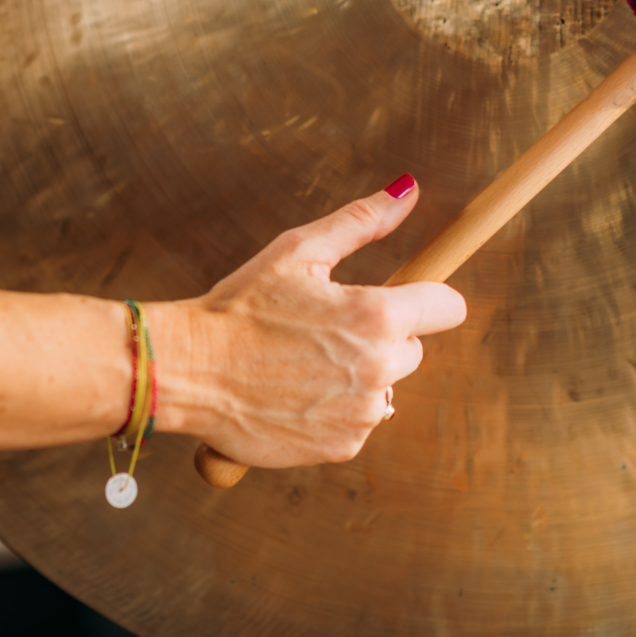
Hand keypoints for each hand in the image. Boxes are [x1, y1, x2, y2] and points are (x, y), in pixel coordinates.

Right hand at [149, 177, 467, 468]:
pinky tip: (295, 393)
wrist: (189, 371)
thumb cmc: (241, 306)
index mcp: (376, 316)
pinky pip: (358, 421)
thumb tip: (408, 190)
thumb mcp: (299, 250)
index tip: (407, 297)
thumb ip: (362, 220)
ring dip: (359, 376)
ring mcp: (361, 414)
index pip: (447, 308)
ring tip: (303, 362)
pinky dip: (336, 409)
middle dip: (381, 337)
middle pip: (413, 349)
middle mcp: (379, 370)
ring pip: (385, 386)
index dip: (428, 298)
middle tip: (323, 329)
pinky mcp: (341, 446)